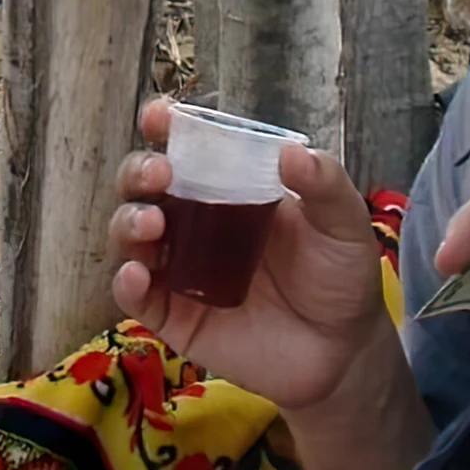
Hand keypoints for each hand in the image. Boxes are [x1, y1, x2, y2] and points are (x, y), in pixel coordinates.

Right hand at [110, 99, 392, 412]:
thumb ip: (324, 186)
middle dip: (139, 170)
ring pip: (130, 234)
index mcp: (229, 186)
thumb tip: (291, 152)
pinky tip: (136, 276)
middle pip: (143, 184)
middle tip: (160, 174)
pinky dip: (126, 283)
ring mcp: (179, 268)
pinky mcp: (172, 315)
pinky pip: (135, 296)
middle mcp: (194, 220)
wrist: (342, 352)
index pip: (187, 147)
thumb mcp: (343, 224)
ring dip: (129, 221)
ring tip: (152, 224)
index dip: (165, 127)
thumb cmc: (339, 276)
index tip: (160, 116)